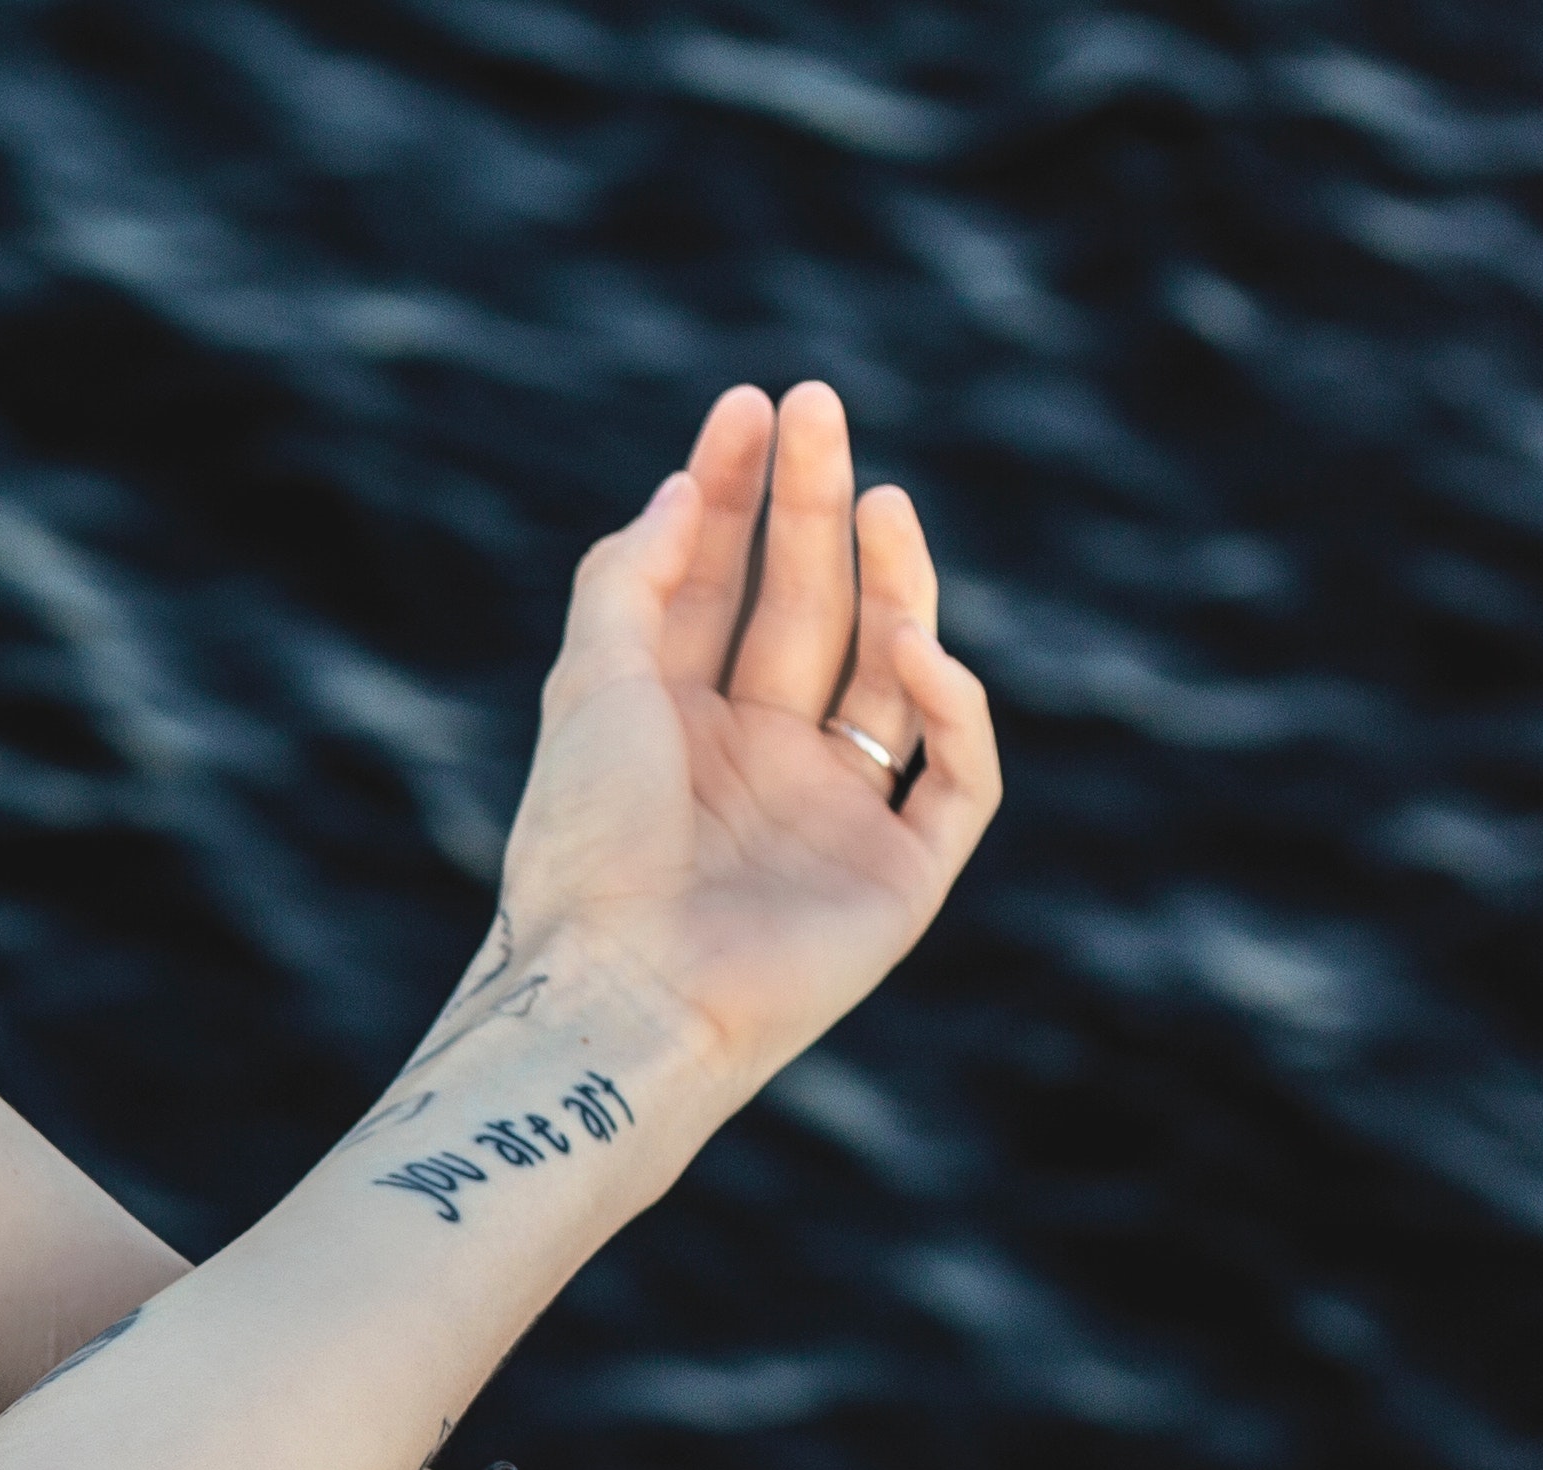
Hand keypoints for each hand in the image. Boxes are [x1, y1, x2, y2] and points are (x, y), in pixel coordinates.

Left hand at [479, 383, 1004, 1090]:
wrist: (620, 989)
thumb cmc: (587, 847)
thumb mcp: (591, 688)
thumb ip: (632, 579)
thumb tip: (686, 483)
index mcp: (675, 728)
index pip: (722, 587)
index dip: (740, 495)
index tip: (751, 407)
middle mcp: (758, 764)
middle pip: (806, 608)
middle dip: (814, 507)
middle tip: (821, 407)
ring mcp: (833, 816)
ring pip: (889, 672)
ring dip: (893, 580)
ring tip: (878, 496)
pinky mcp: (899, 875)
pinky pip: (956, 772)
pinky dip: (947, 702)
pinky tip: (907, 642)